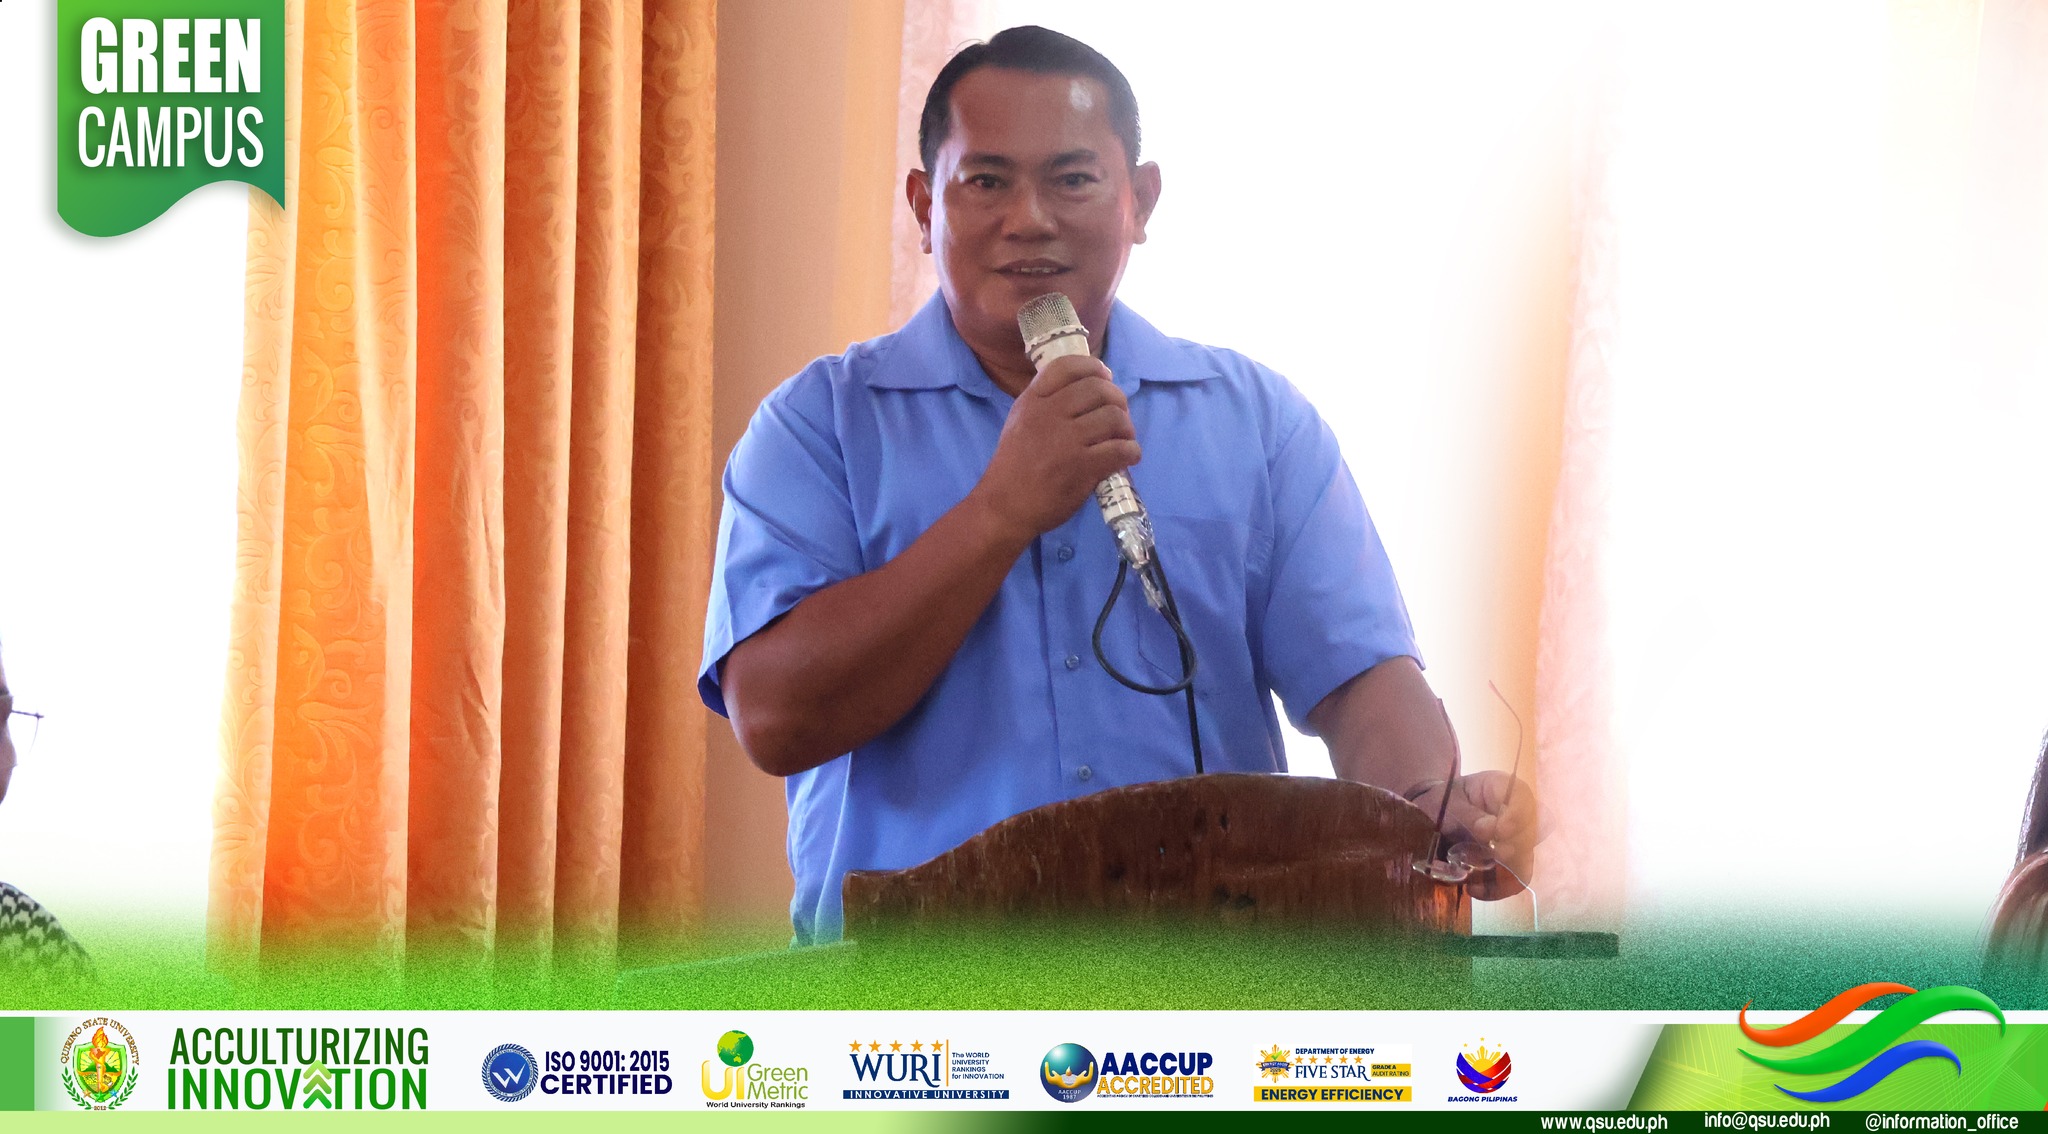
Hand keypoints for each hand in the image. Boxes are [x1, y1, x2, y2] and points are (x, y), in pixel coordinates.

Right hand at [971, 354, 1140, 539]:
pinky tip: (1128, 457)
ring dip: (1127, 427)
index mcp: (1033, 400)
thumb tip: (1084, 387)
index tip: (1105, 378)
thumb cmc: (1014, 465)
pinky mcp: (1082, 467)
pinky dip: (1131, 451)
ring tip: (1124, 438)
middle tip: (1119, 415)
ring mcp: (1066, 441)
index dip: (1094, 368)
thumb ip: (1044, 401)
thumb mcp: (1019, 421)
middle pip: (1099, 389)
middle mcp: (1049, 414)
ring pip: (1114, 417)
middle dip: (1118, 400)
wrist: (1005, 505)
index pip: (1068, 366)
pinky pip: (1121, 449)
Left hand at [1408, 770, 1538, 900]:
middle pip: (1530, 834)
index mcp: (1502, 788)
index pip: (1523, 798)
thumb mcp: (1448, 803)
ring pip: (1525, 861)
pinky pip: (1513, 880)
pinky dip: (1496, 888)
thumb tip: (1489, 831)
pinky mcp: (1508, 862)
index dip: (1517, 816)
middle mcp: (1516, 814)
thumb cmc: (1441, 801)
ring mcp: (1515, 840)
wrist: (1431, 816)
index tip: (1501, 831)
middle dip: (1510, 850)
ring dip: (1502, 874)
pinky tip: (1474, 889)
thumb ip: (1468, 815)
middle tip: (1488, 857)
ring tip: (1473, 880)